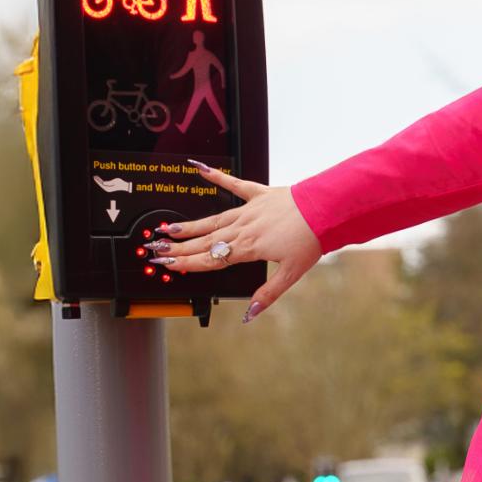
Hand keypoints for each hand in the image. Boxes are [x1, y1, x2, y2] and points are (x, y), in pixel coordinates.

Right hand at [145, 163, 322, 321]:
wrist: (326, 210)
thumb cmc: (311, 240)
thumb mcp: (292, 274)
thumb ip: (268, 294)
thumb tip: (250, 313)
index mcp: (248, 248)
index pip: (210, 260)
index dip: (186, 264)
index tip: (166, 266)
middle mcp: (243, 229)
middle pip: (205, 241)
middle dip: (178, 248)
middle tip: (154, 250)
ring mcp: (249, 210)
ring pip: (213, 219)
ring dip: (189, 225)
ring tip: (168, 229)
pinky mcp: (259, 194)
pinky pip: (234, 184)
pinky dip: (217, 176)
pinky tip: (198, 168)